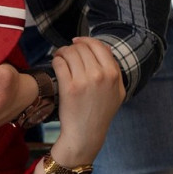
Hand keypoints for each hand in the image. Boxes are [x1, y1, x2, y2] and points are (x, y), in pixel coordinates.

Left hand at [49, 37, 125, 164]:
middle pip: (82, 47)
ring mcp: (84, 81)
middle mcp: (100, 75)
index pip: (98, 45)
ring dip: (62, 52)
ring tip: (60, 58)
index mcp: (113, 74)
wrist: (86, 133)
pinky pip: (59, 62)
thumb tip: (105, 47)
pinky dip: (56, 60)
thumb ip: (114, 69)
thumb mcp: (116, 91)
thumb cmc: (100, 112)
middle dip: (72, 48)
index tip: (77, 42)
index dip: (85, 40)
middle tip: (66, 54)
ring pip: (69, 52)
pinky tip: (56, 64)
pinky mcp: (68, 87)